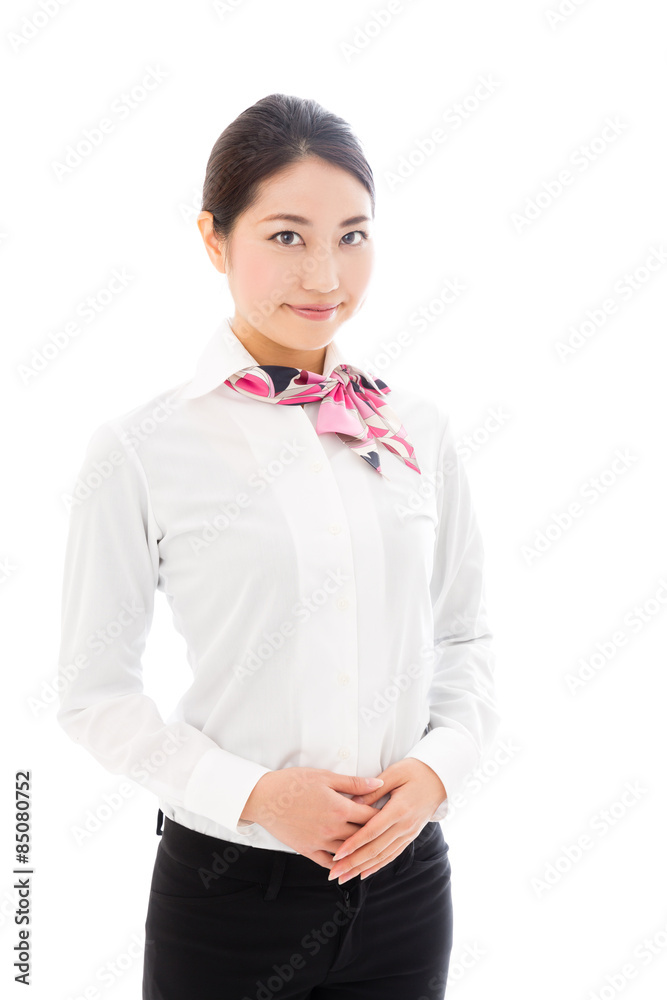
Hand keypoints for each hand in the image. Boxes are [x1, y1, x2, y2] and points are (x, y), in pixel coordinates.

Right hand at [241, 767, 385, 869]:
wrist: (264, 798)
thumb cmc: (293, 783)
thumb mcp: (325, 777)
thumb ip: (353, 783)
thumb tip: (378, 783)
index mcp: (339, 809)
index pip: (371, 817)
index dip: (384, 816)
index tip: (394, 814)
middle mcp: (332, 829)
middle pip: (363, 837)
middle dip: (377, 835)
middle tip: (390, 833)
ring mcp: (320, 842)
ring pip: (349, 853)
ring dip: (362, 852)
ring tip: (375, 849)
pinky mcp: (307, 850)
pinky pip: (329, 863)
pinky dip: (341, 865)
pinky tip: (349, 865)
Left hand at [327, 758, 446, 883]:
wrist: (440, 778)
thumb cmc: (416, 771)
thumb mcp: (395, 773)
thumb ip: (374, 789)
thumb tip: (352, 802)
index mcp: (400, 809)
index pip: (373, 831)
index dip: (354, 844)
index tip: (338, 854)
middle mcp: (405, 826)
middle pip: (376, 849)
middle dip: (353, 863)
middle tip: (335, 874)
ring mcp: (409, 833)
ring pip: (383, 856)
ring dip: (362, 868)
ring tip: (344, 877)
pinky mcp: (410, 836)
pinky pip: (392, 855)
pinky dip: (377, 866)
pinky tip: (364, 873)